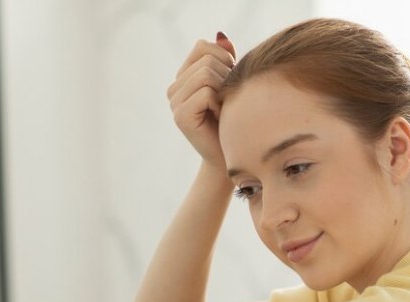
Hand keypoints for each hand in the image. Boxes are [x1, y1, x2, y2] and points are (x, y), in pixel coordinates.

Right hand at [167, 33, 236, 168]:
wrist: (231, 156)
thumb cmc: (234, 120)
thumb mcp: (231, 84)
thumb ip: (226, 60)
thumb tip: (222, 36)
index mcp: (183, 77)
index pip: (203, 46)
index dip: (224, 59)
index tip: (231, 82)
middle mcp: (174, 88)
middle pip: (207, 59)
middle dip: (227, 76)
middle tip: (230, 100)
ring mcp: (174, 102)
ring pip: (206, 74)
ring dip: (224, 91)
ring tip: (225, 108)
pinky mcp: (181, 116)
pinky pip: (206, 93)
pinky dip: (220, 104)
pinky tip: (221, 117)